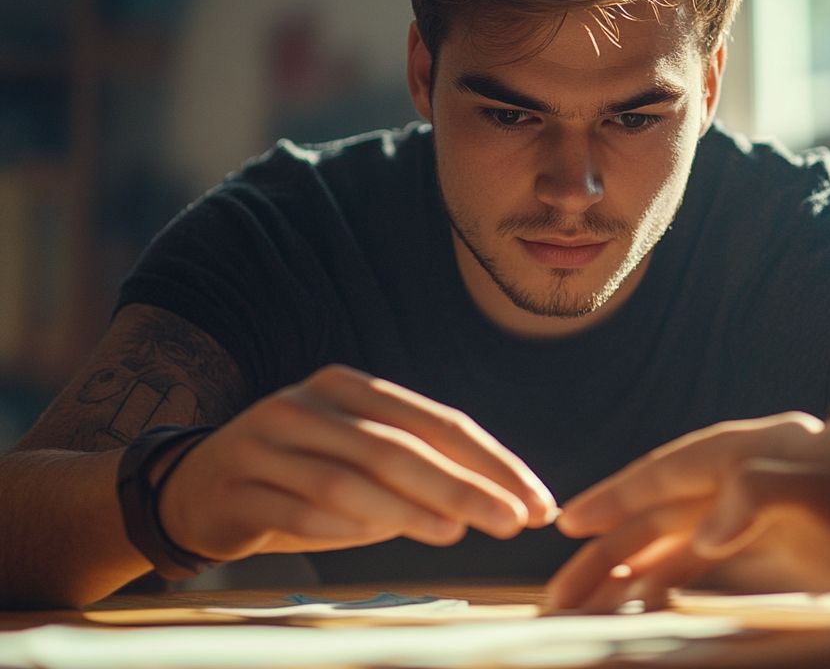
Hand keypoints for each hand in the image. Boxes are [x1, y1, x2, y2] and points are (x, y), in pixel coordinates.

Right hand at [157, 365, 556, 561]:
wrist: (194, 486)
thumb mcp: (361, 458)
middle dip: (462, 485)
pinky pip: (296, 510)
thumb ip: (420, 468)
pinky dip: (339, 529)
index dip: (491, 460)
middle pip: (397, 447)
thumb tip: (505, 500)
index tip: (536, 501)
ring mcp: (266, 441)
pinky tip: (376, 541)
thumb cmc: (302, 473)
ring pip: (348, 478)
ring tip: (454, 533)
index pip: (435, 421)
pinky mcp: (237, 485)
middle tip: (513, 521)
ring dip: (406, 508)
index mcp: (349, 387)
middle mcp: (307, 404)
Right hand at [549, 407, 829, 613]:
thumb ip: (769, 490)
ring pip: (683, 554)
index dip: (623, 495)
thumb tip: (709, 529)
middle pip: (667, 517)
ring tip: (586, 610)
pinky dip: (677, 598)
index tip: (572, 524)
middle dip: (612, 552)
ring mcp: (773, 529)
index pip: (677, 470)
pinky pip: (715, 583)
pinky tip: (649, 615)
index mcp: (767, 453)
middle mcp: (760, 486)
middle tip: (558, 594)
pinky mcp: (787, 569)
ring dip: (635, 580)